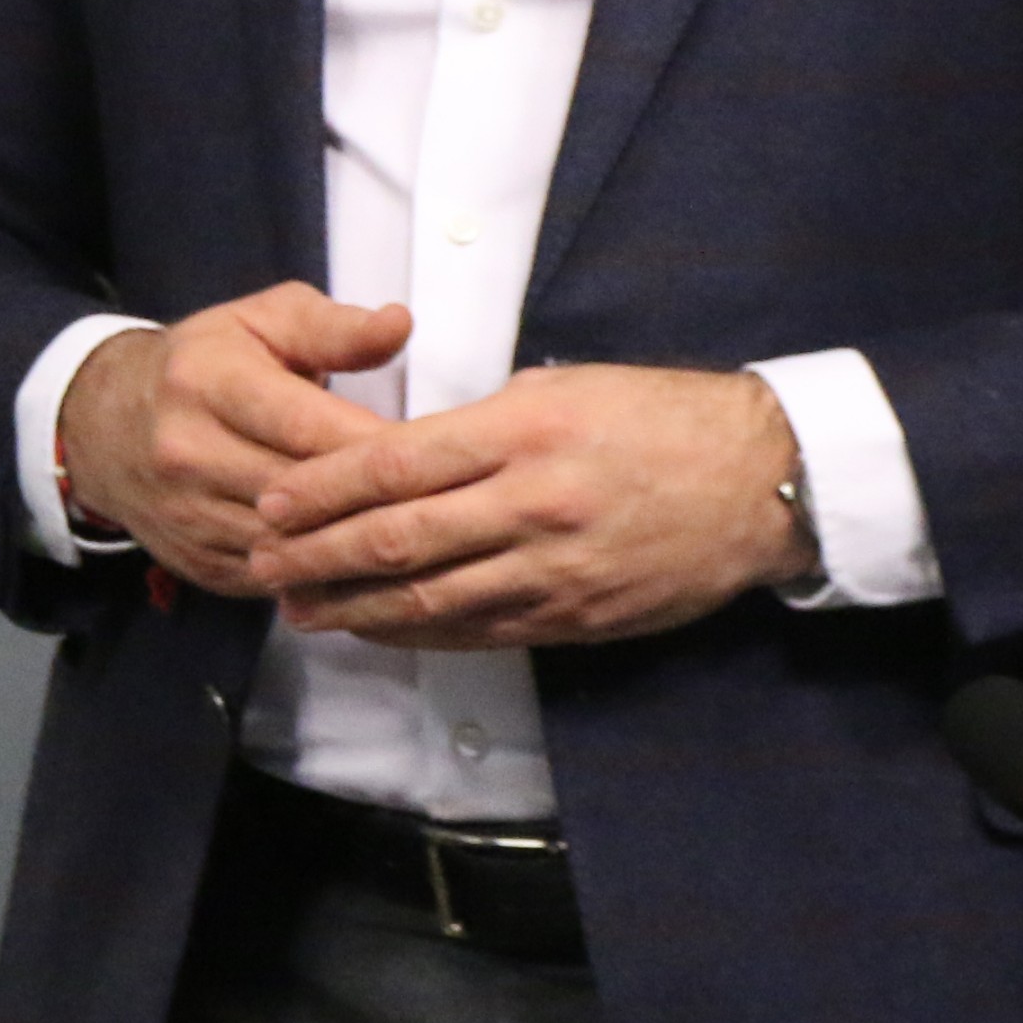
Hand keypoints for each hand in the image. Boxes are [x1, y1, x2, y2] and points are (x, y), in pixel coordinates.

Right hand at [52, 284, 410, 594]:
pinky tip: (374, 570)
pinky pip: (279, 583)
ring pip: (293, 549)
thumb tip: (399, 324)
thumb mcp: (261, 322)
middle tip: (449, 504)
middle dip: (380, 504)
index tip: (440, 455)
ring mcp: (189, 516)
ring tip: (421, 543)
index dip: (379, 447)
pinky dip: (329, 580)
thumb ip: (333, 327)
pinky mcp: (199, 564)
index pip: (308, 427)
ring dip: (358, 551)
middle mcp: (189, 453)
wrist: (104, 425)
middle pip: (304, 494)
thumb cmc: (204, 365)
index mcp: (209, 383)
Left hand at [245, 364, 809, 649]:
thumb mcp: (562, 388)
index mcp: (521, 432)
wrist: (761, 481)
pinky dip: (422, 633)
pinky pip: (484, 630)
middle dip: (319, 556)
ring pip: (434, 599)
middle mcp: (532, 503)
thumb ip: (479, 421)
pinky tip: (379, 630)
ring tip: (301, 610)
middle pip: (401, 538)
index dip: (322, 489)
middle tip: (262, 566)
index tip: (271, 501)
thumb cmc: (656, 417)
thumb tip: (400, 452)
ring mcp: (557, 568)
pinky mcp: (580, 614)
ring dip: (357, 608)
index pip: (395, 464)